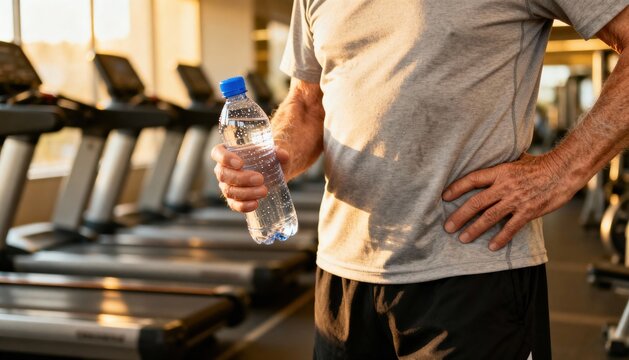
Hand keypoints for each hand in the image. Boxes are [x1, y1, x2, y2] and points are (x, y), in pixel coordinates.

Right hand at [211, 144, 289, 212]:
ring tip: (264, 191)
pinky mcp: (233, 199)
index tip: (240, 163)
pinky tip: (255, 204)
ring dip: (246, 192)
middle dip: (241, 178)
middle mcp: (223, 169)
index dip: (225, 158)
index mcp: (227, 152)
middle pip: (223, 174)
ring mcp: (226, 185)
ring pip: (229, 191)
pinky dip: (243, 206)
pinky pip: (234, 204)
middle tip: (260, 179)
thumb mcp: (272, 152)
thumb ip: (278, 151)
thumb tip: (283, 155)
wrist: (271, 171)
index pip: (217, 153)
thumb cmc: (266, 157)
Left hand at [442, 153, 575, 250]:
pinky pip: (511, 228)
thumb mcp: (517, 159)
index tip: (444, 196)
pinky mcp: (528, 211)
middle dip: (459, 216)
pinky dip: (501, 238)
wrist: (564, 170)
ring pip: (490, 217)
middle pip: (476, 203)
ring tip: (463, 238)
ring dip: (474, 229)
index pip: (472, 179)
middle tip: (448, 227)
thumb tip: (489, 162)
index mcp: (500, 171)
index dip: (457, 188)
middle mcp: (505, 186)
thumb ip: (502, 166)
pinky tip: (492, 247)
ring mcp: (516, 200)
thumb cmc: (541, 164)